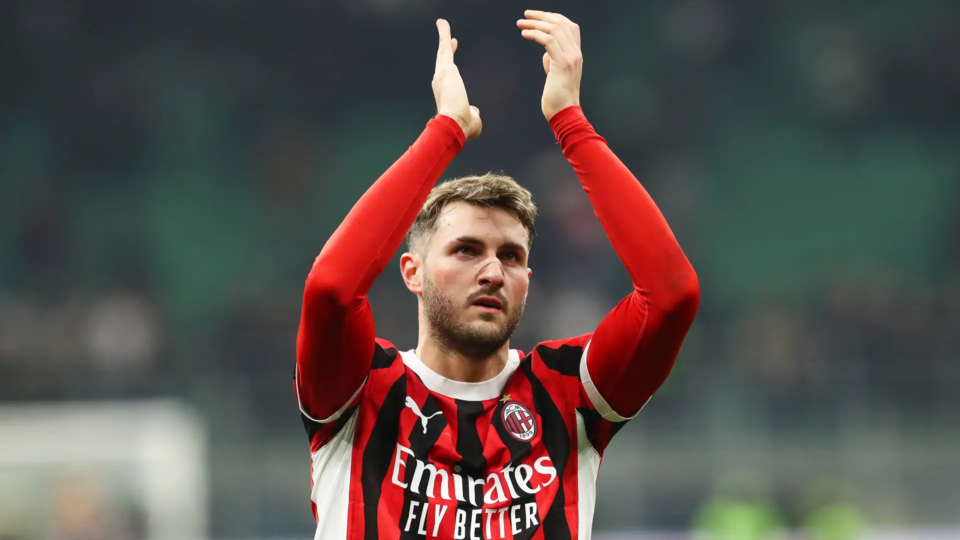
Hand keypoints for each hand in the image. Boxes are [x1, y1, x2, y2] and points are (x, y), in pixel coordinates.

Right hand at [433, 19, 481, 139]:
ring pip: (442, 51)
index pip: (449, 77)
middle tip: (450, 39)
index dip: (450, 67)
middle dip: (446, 50)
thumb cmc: (462, 126)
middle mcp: (441, 82)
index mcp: (446, 93)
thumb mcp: (472, 119)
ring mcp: (442, 74)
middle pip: (443, 61)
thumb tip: (475, 111)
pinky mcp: (445, 68)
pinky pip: (444, 46)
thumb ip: (473, 113)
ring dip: (443, 36)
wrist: (454, 125)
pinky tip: (443, 23)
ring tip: (443, 24)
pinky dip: (444, 34)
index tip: (453, 60)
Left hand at [517, 10, 581, 120]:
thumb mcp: (557, 75)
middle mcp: (576, 53)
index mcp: (576, 54)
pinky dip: (535, 34)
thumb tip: (546, 55)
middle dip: (542, 16)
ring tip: (521, 24)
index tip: (537, 16)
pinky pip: (548, 40)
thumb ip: (554, 62)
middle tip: (525, 15)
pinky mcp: (562, 64)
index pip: (569, 26)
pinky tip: (524, 34)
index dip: (553, 18)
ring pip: (554, 29)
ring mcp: (571, 58)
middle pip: (561, 23)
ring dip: (535, 24)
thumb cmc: (558, 98)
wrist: (564, 113)